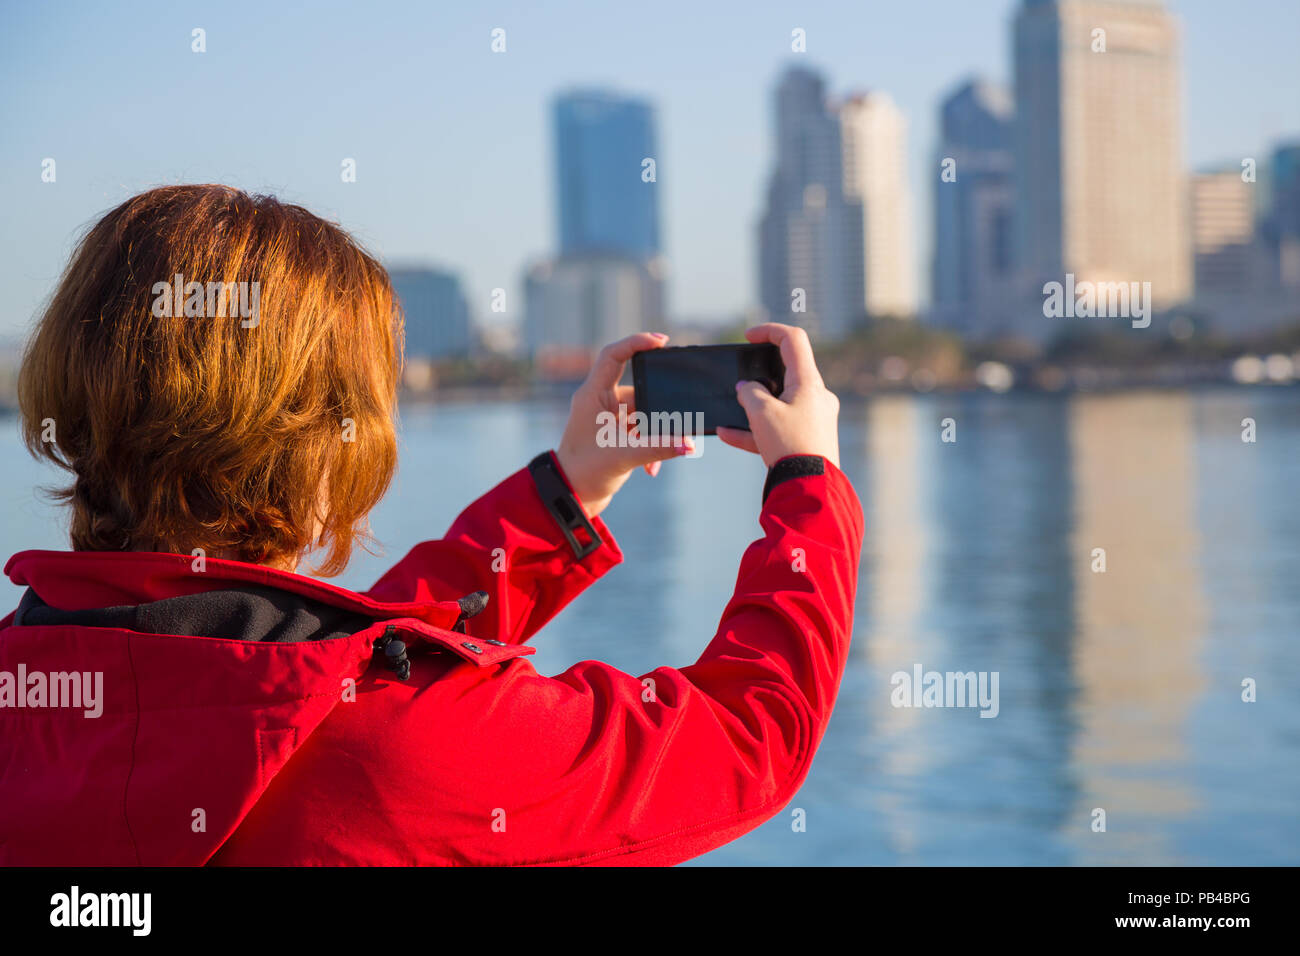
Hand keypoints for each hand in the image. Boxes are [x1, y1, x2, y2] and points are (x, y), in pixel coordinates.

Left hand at [555, 332, 694, 517]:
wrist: (570, 498)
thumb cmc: (584, 473)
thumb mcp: (624, 457)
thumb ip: (658, 448)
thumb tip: (689, 444)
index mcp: (592, 395)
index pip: (614, 356)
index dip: (637, 342)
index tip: (662, 341)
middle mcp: (599, 401)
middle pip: (639, 390)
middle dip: (657, 410)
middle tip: (676, 421)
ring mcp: (607, 418)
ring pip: (643, 414)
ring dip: (654, 435)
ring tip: (658, 457)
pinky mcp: (615, 434)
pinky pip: (641, 431)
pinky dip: (649, 446)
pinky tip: (651, 469)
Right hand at [716, 323, 840, 468]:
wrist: (808, 488)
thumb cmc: (789, 445)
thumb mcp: (762, 413)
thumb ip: (750, 393)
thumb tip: (746, 389)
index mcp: (810, 383)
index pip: (793, 341)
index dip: (769, 331)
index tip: (748, 337)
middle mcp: (817, 397)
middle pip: (787, 373)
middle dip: (758, 377)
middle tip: (740, 383)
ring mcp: (814, 419)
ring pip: (779, 403)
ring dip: (753, 406)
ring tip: (729, 414)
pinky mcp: (808, 440)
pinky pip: (779, 427)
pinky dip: (756, 429)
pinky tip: (728, 435)